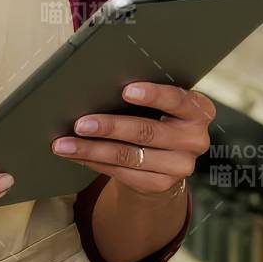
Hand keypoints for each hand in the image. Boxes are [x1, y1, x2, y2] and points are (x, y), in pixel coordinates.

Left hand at [51, 82, 213, 196]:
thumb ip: (141, 92)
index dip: (153, 95)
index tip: (126, 91)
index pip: (178, 100)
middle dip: (109, 127)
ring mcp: (180, 166)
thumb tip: (96, 77)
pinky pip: (122, 173)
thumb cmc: (154, 116)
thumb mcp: (159, 103)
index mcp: (198, 110)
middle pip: (146, 131)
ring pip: (129, 155)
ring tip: (64, 144)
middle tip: (79, 123)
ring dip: (92, 149)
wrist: (165, 160)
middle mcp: (195, 139)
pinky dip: (94, 163)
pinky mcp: (162, 184)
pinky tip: (76, 156)